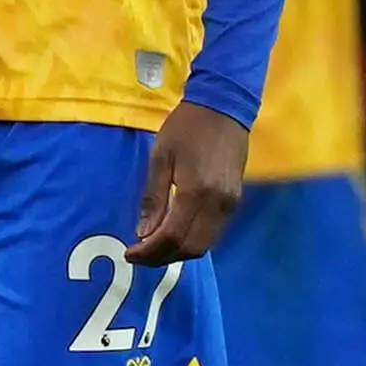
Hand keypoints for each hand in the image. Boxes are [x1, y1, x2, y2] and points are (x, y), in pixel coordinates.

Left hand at [130, 100, 248, 265]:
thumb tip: (143, 232)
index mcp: (197, 192)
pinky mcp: (235, 201)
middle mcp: (219, 204)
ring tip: (152, 248)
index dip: (150, 251)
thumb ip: (153, 198)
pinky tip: (172, 234)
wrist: (224, 108)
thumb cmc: (186, 128)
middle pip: (192, 248)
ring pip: (206, 244)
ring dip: (178, 252)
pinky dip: (192, 240)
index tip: (130, 254)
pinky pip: (213, 232)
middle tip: (139, 256)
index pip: (173, 236)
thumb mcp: (160, 157)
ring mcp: (231, 204)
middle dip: (163, 258)